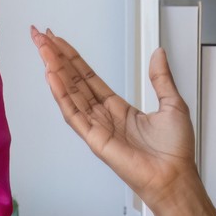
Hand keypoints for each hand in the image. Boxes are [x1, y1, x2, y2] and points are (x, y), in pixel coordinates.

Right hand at [31, 27, 215, 215]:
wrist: (175, 177)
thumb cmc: (174, 152)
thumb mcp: (172, 104)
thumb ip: (161, 78)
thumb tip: (158, 54)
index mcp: (118, 109)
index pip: (88, 78)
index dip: (73, 59)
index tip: (59, 42)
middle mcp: (103, 117)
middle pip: (73, 81)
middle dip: (56, 58)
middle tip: (40, 37)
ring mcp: (96, 127)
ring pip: (69, 93)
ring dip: (54, 70)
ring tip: (42, 49)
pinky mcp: (95, 139)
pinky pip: (73, 114)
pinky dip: (61, 95)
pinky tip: (51, 77)